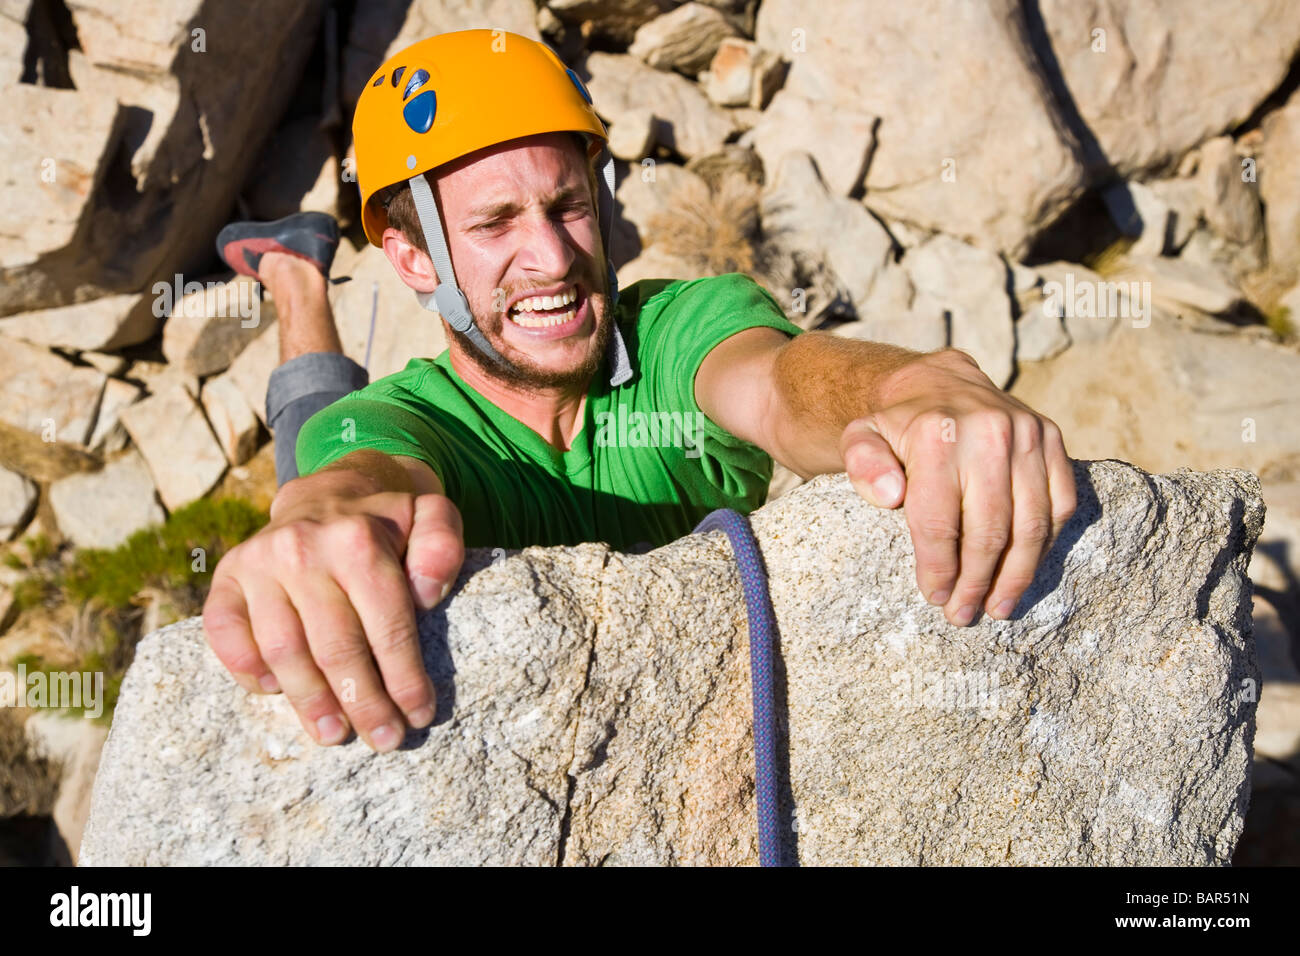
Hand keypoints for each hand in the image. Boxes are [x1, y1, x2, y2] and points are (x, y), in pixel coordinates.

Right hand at [202, 469, 463, 751]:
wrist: (330, 488)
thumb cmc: (388, 520)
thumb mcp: (431, 514)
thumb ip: (442, 544)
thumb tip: (426, 593)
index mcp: (358, 538)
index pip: (386, 624)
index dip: (404, 677)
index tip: (419, 714)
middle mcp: (303, 549)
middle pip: (336, 647)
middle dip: (364, 702)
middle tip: (385, 740)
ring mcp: (259, 563)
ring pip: (283, 650)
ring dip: (310, 701)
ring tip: (335, 734)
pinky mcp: (227, 576)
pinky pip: (225, 632)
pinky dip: (246, 668)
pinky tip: (273, 693)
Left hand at [838, 349, 1075, 625]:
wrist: (936, 381)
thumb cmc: (895, 424)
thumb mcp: (860, 438)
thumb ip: (863, 465)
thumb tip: (890, 496)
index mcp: (936, 435)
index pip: (939, 522)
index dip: (938, 569)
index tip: (936, 599)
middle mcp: (988, 432)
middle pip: (988, 530)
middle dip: (976, 582)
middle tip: (964, 614)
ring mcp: (1027, 433)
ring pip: (1031, 524)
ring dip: (1016, 575)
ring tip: (998, 606)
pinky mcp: (1052, 438)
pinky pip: (1059, 503)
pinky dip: (1046, 544)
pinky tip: (1025, 571)